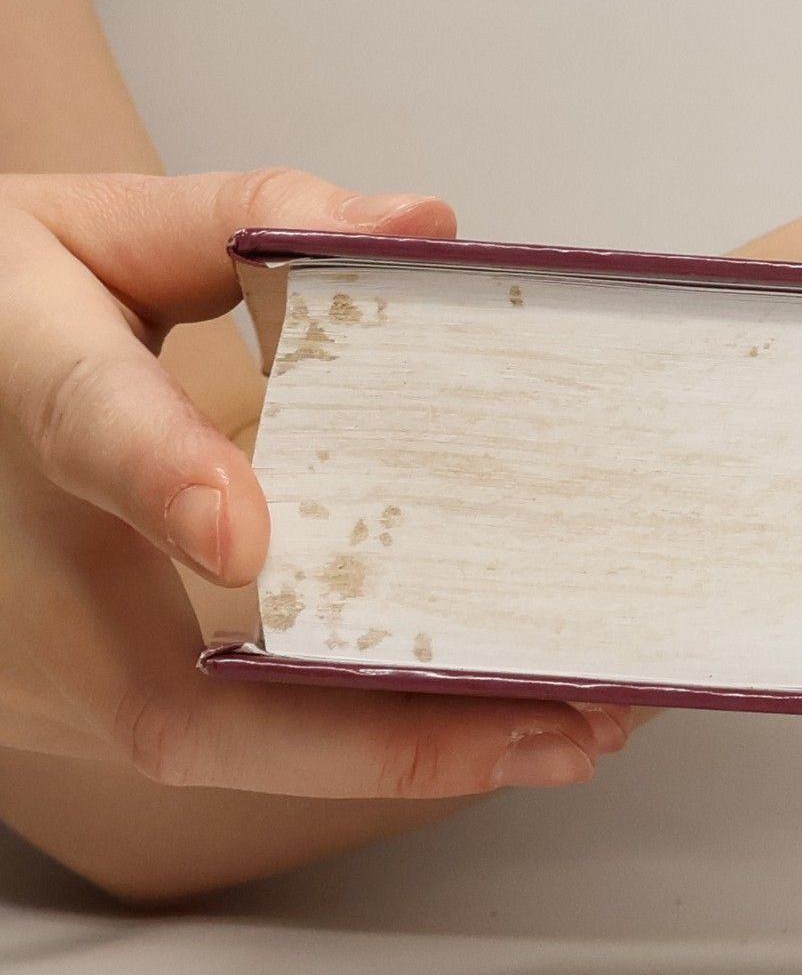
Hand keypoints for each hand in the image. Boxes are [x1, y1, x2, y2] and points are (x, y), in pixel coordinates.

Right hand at [0, 169, 632, 898]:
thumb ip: (251, 218)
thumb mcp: (85, 229)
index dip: (160, 479)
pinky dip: (363, 746)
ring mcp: (35, 670)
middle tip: (561, 722)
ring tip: (573, 733)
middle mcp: (15, 572)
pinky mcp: (72, 710)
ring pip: (216, 756)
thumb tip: (421, 224)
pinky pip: (229, 745)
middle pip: (173, 706)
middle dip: (380, 735)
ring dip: (405, 757)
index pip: (80, 429)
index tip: (240, 531)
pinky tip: (492, 727)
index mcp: (8, 384)